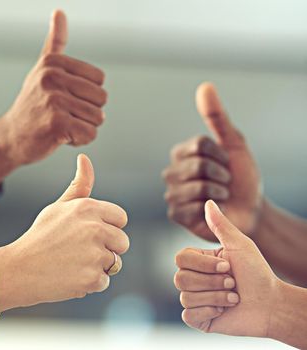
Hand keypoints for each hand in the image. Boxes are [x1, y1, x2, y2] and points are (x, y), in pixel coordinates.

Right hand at [0, 10, 106, 199]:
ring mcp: (54, 100)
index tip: (66, 99)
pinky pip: (90, 134)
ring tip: (63, 125)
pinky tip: (62, 137)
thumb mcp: (43, 70)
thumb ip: (55, 44)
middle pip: (102, 98)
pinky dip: (80, 140)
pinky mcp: (57, 124)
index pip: (99, 80)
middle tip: (65, 115)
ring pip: (98, 118)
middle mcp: (53, 78)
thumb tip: (59, 12)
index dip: (88, 95)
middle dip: (88, 112)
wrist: (12, 137)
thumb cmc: (33, 104)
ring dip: (84, 127)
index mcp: (54, 63)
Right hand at [1, 154, 128, 309]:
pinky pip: (104, 281)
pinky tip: (71, 276)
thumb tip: (84, 158)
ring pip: (114, 262)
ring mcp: (95, 254)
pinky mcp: (92, 277)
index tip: (92, 234)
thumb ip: (79, 185)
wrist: (17, 270)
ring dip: (98, 266)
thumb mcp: (59, 206)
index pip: (121, 218)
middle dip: (108, 248)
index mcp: (89, 208)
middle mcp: (95, 228)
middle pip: (123, 242)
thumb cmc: (40, 236)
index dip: (109, 227)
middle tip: (82, 251)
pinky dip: (90, 283)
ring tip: (74, 263)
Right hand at [163, 82, 261, 240]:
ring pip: (198, 186)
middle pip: (198, 165)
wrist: (249, 210)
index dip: (221, 155)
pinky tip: (212, 209)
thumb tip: (205, 87)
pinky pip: (195, 205)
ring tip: (220, 196)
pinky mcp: (175, 213)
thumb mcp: (233, 144)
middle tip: (225, 182)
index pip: (199, 144)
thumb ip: (217, 117)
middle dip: (222, 174)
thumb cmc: (240, 177)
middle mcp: (172, 172)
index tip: (228, 164)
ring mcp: (172, 193)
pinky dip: (212, 208)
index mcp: (182, 153)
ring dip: (219, 192)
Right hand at [175, 200, 280, 336]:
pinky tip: (223, 310)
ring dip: (215, 297)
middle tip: (232, 283)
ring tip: (233, 297)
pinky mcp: (199, 318)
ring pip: (185, 297)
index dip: (203, 264)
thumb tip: (208, 202)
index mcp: (199, 261)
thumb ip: (220, 225)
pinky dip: (209, 312)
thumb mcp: (239, 244)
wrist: (271, 304)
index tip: (227, 265)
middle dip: (212, 282)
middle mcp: (194, 278)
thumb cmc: (256, 272)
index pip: (180, 259)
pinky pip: (189, 315)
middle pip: (180, 279)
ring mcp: (195, 298)